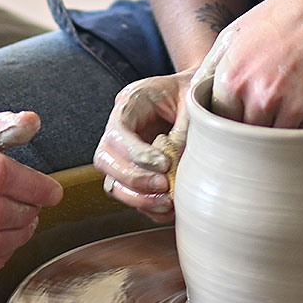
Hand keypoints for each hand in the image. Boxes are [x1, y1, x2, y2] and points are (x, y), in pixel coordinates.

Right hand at [93, 72, 187, 221]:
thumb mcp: (191, 104)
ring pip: (112, 182)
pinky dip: (147, 206)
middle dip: (133, 178)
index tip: (164, 163)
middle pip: (105, 160)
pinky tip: (168, 208)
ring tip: (167, 202)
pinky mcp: (134, 171)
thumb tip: (174, 165)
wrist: (198, 94)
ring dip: (137, 198)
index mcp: (131, 102)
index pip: (118, 130)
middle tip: (163, 184)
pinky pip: (130, 195)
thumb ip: (182, 131)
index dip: (136, 152)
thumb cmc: (191, 93)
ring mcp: (123, 152)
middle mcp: (120, 129)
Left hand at [203, 0, 302, 127]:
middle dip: (247, 127)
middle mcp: (253, 94)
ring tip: (276, 110)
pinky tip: (295, 109)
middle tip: (257, 112)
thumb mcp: (233, 34)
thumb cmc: (276, 19)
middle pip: (242, 132)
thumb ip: (210, 67)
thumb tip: (194, 94)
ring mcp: (281, 103)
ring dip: (270, 129)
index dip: (228, 118)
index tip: (236, 114)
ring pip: (267, 138)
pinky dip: (292, 128)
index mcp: (230, 77)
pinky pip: (293, 134)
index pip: (219, 120)